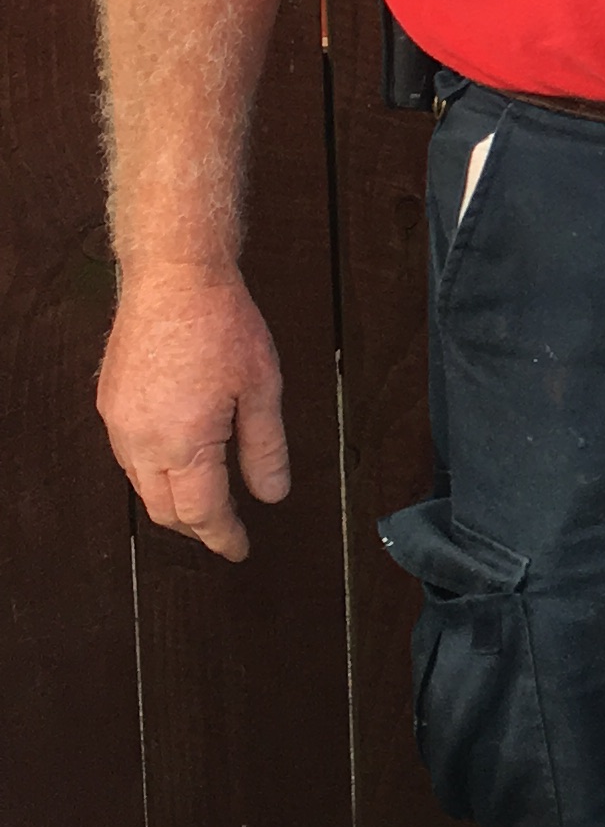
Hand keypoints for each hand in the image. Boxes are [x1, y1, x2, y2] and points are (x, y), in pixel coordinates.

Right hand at [97, 261, 291, 561]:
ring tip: (206, 503)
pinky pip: (130, 458)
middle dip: (196, 527)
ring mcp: (119, 423)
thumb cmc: (221, 324)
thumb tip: (271, 494)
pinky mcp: (110, 404)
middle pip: (163, 510)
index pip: (201, 512)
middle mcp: (141, 440)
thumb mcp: (262, 389)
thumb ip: (266, 449)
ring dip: (172, 502)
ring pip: (142, 486)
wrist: (173, 277)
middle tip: (226, 531)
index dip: (223, 536)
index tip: (239, 549)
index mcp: (182, 442)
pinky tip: (179, 464)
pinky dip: (155, 474)